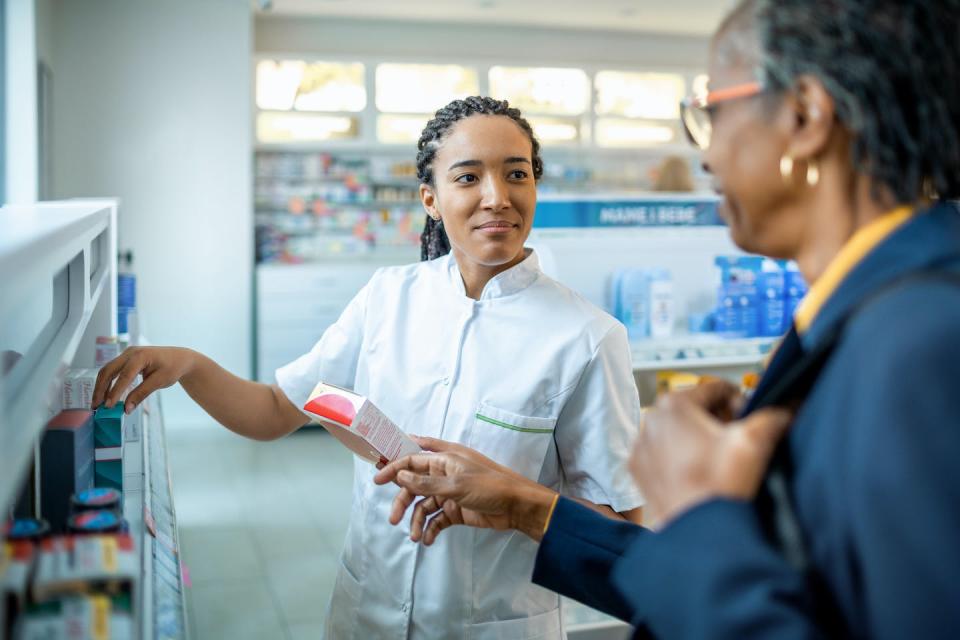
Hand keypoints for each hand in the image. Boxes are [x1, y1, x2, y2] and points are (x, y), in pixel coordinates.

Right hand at [91, 346, 196, 413]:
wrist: (180, 358)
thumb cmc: (173, 367)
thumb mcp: (159, 381)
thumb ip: (142, 394)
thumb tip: (127, 408)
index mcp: (140, 356)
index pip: (124, 376)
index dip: (114, 392)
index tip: (108, 406)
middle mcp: (130, 352)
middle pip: (108, 371)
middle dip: (100, 389)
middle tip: (96, 406)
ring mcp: (127, 354)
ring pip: (107, 370)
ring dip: (101, 386)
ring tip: (97, 403)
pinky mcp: (126, 359)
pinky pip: (113, 370)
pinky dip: (107, 383)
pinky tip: (105, 395)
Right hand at [374, 438, 556, 544]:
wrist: (517, 507)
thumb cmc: (489, 487)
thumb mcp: (456, 484)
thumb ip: (427, 482)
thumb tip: (400, 475)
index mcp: (445, 459)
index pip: (413, 460)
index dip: (394, 468)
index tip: (377, 480)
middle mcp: (444, 474)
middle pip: (414, 485)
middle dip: (403, 501)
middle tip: (393, 519)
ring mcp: (449, 493)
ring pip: (424, 505)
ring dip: (417, 520)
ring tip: (414, 536)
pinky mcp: (455, 511)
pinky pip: (436, 519)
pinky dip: (430, 529)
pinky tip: (427, 540)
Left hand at [631, 380, 791, 525]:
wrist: (699, 534)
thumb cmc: (721, 487)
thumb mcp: (756, 441)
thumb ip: (773, 416)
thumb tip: (786, 409)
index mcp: (674, 404)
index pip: (717, 387)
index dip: (741, 402)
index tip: (750, 420)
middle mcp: (651, 420)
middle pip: (696, 408)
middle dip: (720, 421)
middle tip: (737, 442)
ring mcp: (642, 446)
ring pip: (679, 430)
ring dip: (701, 439)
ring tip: (720, 461)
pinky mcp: (640, 470)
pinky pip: (665, 452)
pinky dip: (682, 457)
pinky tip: (700, 474)